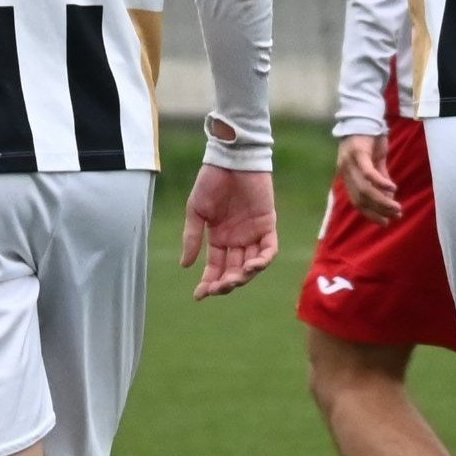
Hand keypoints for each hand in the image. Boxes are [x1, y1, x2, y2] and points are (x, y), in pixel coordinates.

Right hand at [179, 161, 276, 297]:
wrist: (230, 159)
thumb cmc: (211, 181)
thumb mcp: (196, 211)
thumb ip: (193, 237)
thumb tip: (185, 266)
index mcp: (219, 238)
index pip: (215, 267)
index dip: (208, 283)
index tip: (199, 296)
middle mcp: (237, 240)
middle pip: (234, 270)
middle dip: (227, 283)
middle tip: (219, 288)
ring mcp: (253, 233)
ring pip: (252, 264)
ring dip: (244, 275)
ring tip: (235, 278)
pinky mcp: (267, 224)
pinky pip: (269, 248)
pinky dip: (263, 259)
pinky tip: (252, 266)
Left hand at [331, 132, 400, 223]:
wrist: (364, 113)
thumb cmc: (370, 138)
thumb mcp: (376, 161)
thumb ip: (380, 178)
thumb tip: (388, 197)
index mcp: (347, 175)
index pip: (357, 201)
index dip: (370, 214)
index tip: (385, 223)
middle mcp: (345, 171)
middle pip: (361, 199)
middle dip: (379, 211)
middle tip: (395, 216)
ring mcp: (350, 163)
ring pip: (365, 189)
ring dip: (382, 201)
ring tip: (397, 207)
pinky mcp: (358, 153)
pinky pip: (369, 173)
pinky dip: (381, 183)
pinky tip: (392, 189)